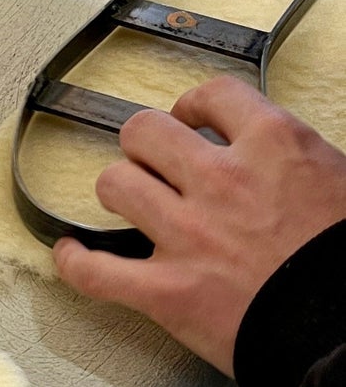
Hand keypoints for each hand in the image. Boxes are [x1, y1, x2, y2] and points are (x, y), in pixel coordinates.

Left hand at [52, 77, 345, 373]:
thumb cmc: (345, 262)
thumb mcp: (338, 182)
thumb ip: (291, 162)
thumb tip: (271, 159)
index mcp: (275, 147)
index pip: (214, 96)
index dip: (192, 106)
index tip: (188, 118)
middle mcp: (222, 182)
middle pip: (146, 133)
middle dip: (143, 145)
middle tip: (150, 162)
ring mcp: (187, 235)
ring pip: (115, 185)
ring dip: (117, 191)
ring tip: (125, 202)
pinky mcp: (165, 290)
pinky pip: (94, 270)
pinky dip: (73, 262)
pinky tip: (69, 253)